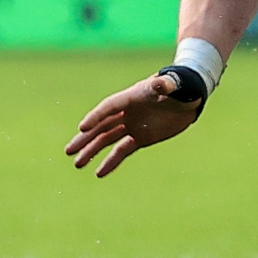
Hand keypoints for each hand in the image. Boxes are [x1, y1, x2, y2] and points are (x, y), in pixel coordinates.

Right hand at [65, 72, 203, 176]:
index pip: (109, 107)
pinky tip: (99, 172)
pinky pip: (121, 151)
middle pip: (101, 126)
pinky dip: (111, 162)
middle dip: (85, 139)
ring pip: (106, 140)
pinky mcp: (139, 138)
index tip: (82, 127)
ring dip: (92, 151)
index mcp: (130, 97)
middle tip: (68, 151)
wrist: (188, 97)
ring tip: (78, 164)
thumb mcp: (174, 84)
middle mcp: (126, 112)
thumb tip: (160, 84)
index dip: (96, 116)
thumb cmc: (180, 86)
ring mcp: (131, 126)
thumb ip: (165, 85)